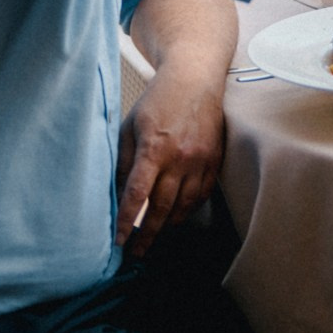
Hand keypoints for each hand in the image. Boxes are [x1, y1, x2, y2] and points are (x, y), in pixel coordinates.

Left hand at [116, 68, 223, 257]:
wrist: (195, 80)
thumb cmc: (159, 100)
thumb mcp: (129, 126)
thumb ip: (123, 160)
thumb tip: (118, 192)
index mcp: (154, 148)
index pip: (137, 194)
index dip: (127, 221)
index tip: (119, 240)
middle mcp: (180, 157)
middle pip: (161, 207)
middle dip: (147, 234)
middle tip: (136, 252)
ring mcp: (200, 161)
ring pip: (184, 206)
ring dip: (167, 224)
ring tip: (154, 236)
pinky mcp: (214, 160)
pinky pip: (201, 195)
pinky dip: (188, 210)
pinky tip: (176, 215)